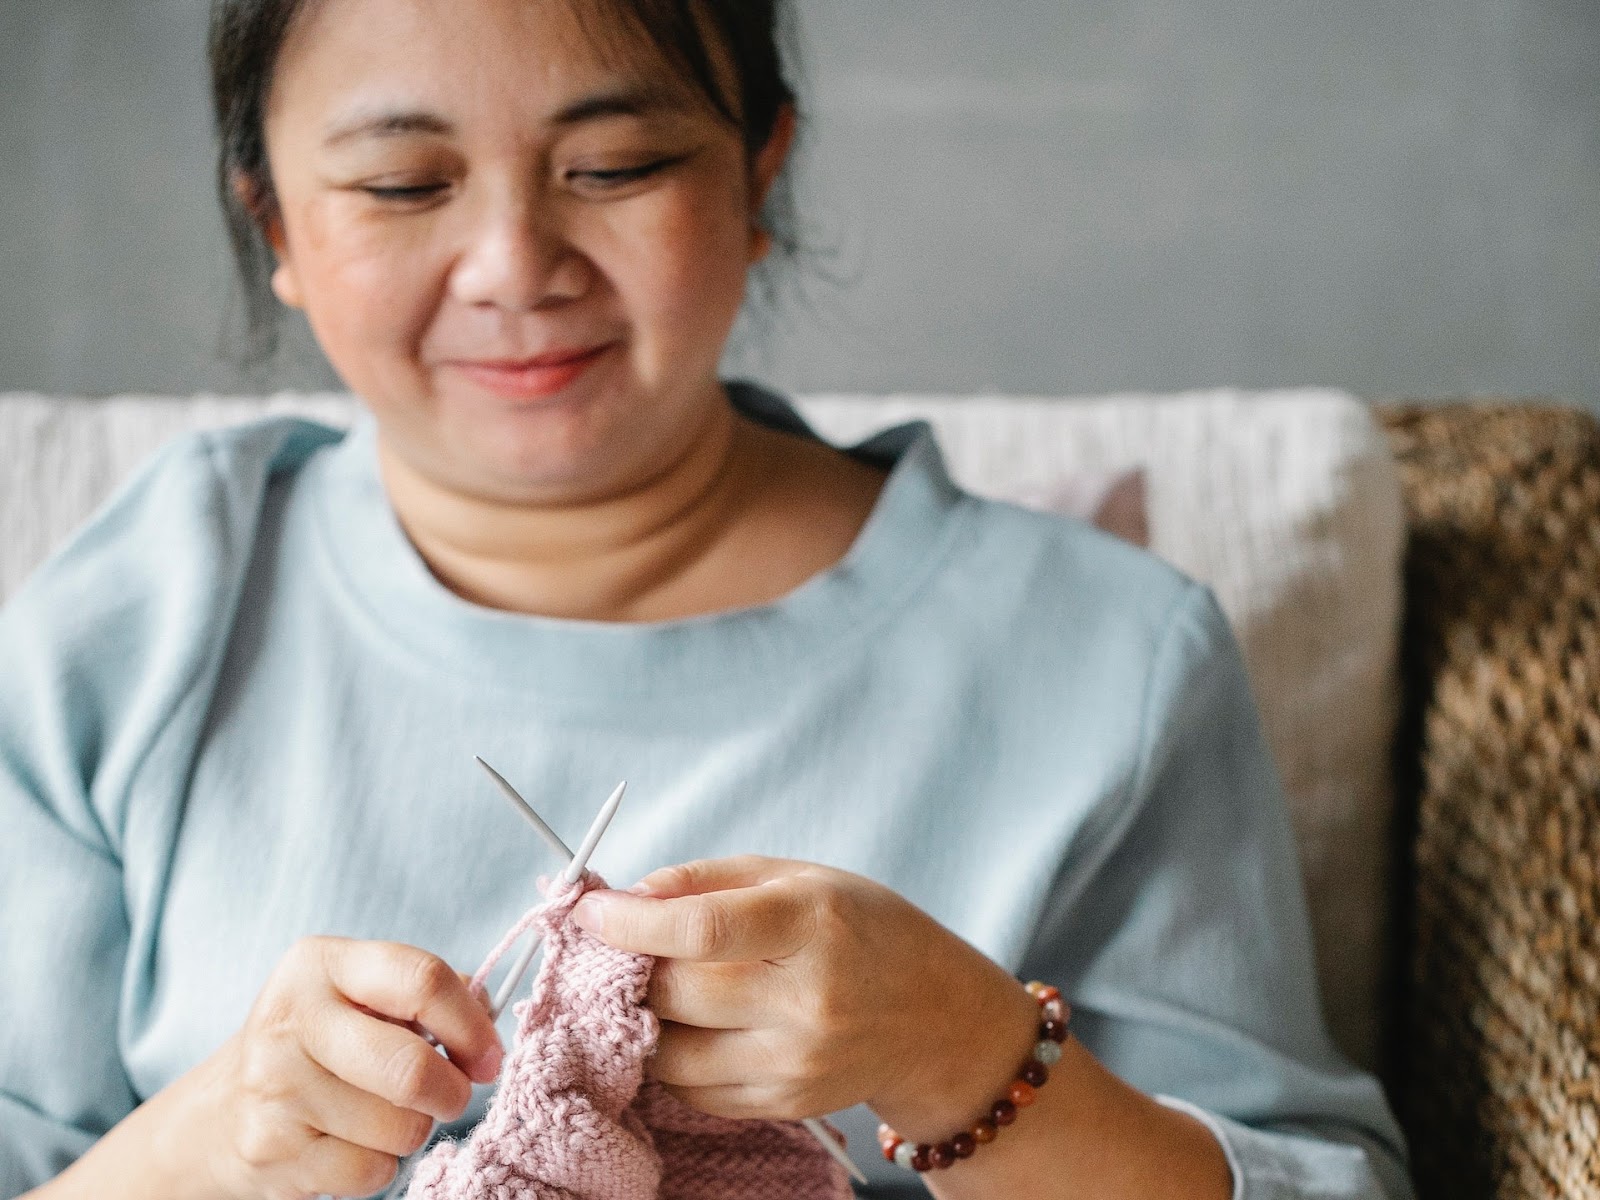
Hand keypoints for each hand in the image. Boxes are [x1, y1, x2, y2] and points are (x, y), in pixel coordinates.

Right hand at [183, 937, 502, 1199]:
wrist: (221, 1112)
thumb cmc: (321, 1044)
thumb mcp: (362, 995)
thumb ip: (428, 995)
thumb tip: (487, 1017)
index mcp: (321, 964)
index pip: (422, 979)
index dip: (472, 1023)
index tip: (489, 1055)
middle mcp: (290, 1019)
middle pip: (412, 1066)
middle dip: (452, 1091)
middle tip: (454, 1095)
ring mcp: (274, 1088)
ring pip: (399, 1127)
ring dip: (412, 1129)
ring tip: (385, 1114)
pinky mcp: (271, 1151)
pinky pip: (371, 1171)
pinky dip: (379, 1165)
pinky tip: (354, 1143)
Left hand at [570, 856, 1038, 1138]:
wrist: (935, 1017)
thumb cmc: (861, 929)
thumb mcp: (798, 876)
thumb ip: (706, 880)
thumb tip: (625, 898)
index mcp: (812, 925)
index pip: (701, 932)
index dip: (629, 923)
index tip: (589, 911)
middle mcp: (807, 1000)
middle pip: (675, 993)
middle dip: (627, 967)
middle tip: (613, 945)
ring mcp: (797, 1062)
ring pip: (669, 1051)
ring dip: (640, 1018)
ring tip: (652, 986)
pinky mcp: (785, 1103)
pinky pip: (691, 1089)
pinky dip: (671, 1055)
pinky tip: (689, 1023)